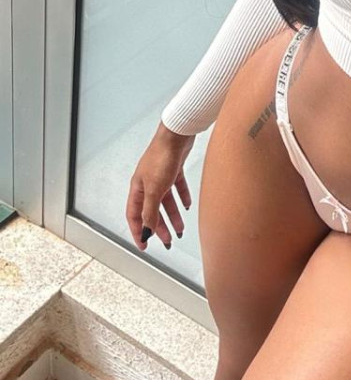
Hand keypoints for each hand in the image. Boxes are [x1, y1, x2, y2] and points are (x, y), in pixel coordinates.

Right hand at [126, 121, 195, 251]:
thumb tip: (146, 231)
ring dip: (173, 216)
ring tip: (180, 229)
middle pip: (152, 210)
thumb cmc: (161, 156)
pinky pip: (177, 188)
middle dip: (159, 227)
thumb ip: (150, 211)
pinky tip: (187, 206)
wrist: (177, 135)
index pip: (134, 215)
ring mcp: (161, 176)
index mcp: (138, 188)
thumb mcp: (154, 189)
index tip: (144, 245)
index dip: (138, 231)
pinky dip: (182, 198)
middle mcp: (147, 183)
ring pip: (166, 201)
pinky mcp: (174, 169)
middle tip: (167, 241)